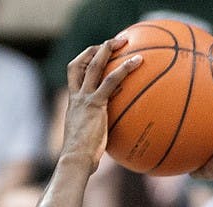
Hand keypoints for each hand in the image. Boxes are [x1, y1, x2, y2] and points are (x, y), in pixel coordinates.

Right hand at [60, 39, 142, 172]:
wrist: (75, 159)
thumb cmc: (83, 157)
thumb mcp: (90, 140)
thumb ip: (99, 133)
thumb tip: (115, 141)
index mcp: (73, 103)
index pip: (74, 74)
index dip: (84, 60)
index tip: (96, 54)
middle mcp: (77, 97)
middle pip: (82, 63)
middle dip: (96, 49)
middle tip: (112, 42)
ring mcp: (85, 99)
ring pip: (95, 66)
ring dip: (108, 50)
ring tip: (124, 41)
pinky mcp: (95, 104)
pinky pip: (111, 81)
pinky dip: (124, 69)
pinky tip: (138, 62)